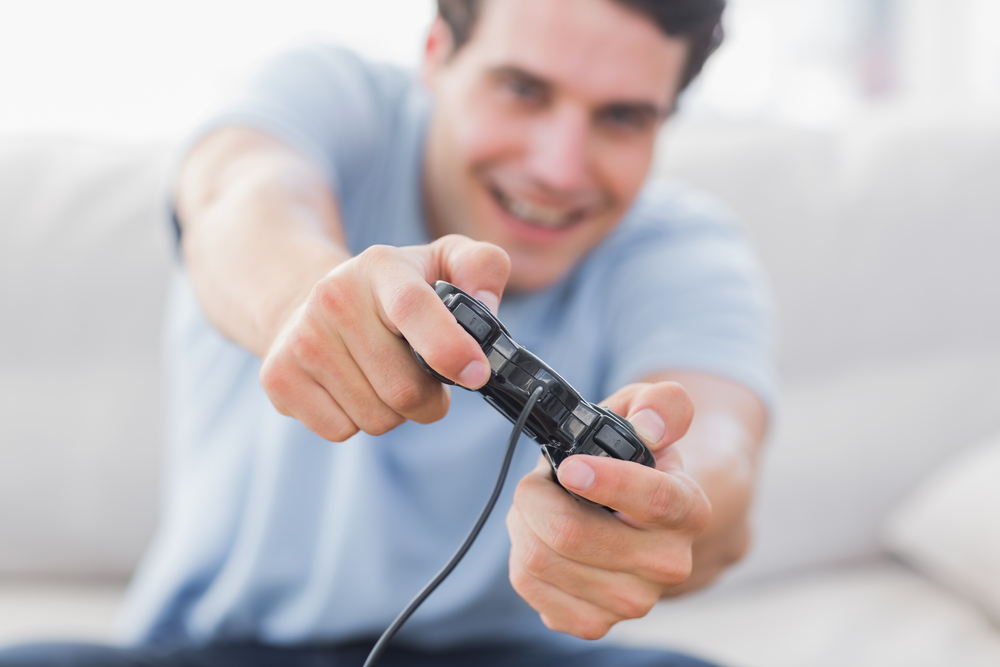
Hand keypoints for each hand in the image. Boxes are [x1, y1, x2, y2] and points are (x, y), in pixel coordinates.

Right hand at [259, 234, 509, 440]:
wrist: (307, 303)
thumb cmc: (392, 291)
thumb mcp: (441, 262)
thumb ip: (481, 267)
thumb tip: (486, 310)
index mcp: (381, 267)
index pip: (413, 307)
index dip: (449, 348)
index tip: (476, 374)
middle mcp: (333, 299)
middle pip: (404, 389)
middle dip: (431, 397)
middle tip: (426, 376)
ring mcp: (301, 341)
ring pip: (377, 418)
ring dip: (395, 411)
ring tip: (384, 377)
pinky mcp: (279, 379)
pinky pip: (342, 431)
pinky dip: (357, 420)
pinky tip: (353, 388)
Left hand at [506, 380, 709, 638]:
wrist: (633, 518)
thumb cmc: (635, 461)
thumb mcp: (650, 416)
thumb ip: (660, 404)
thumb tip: (650, 424)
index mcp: (688, 510)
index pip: (654, 500)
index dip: (608, 482)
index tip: (570, 468)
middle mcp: (668, 564)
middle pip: (573, 534)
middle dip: (536, 495)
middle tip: (539, 481)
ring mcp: (631, 601)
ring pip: (540, 559)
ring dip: (524, 522)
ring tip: (542, 507)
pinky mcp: (592, 623)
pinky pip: (528, 585)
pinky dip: (520, 553)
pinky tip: (541, 540)